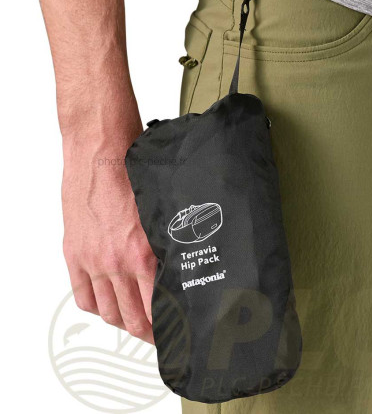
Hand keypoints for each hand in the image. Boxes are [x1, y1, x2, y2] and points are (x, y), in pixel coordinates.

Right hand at [62, 120, 156, 343]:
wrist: (100, 153)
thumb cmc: (133, 174)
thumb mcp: (162, 212)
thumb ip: (167, 245)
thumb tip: (178, 269)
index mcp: (143, 254)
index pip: (156, 309)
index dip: (167, 329)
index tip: (174, 333)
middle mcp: (116, 263)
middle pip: (132, 318)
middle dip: (148, 334)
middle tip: (159, 337)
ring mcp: (93, 261)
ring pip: (108, 312)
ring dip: (124, 324)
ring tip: (135, 325)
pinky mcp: (75, 254)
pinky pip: (83, 296)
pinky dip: (96, 308)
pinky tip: (107, 307)